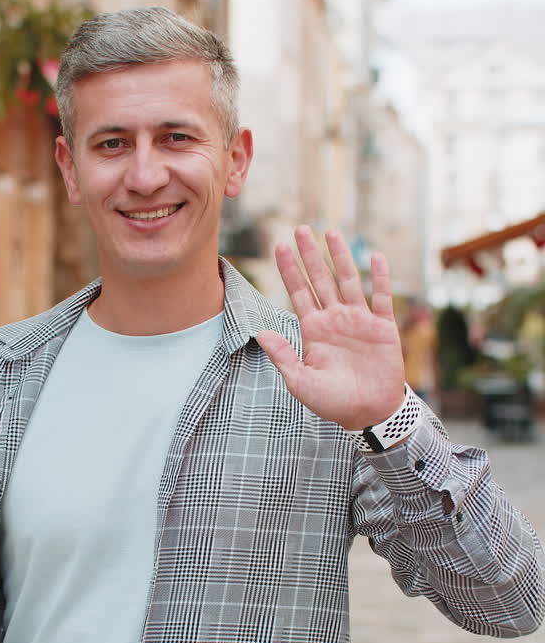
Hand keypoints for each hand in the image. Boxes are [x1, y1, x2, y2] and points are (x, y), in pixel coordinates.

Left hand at [256, 226, 405, 430]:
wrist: (369, 413)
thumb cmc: (333, 402)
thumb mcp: (300, 382)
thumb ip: (282, 356)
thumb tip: (259, 333)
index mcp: (314, 330)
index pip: (299, 293)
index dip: (289, 270)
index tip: (279, 247)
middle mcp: (335, 319)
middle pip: (321, 279)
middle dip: (310, 254)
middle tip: (301, 229)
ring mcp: (359, 321)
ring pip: (348, 281)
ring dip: (340, 257)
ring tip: (331, 232)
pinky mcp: (383, 328)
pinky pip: (381, 298)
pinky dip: (379, 278)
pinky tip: (375, 256)